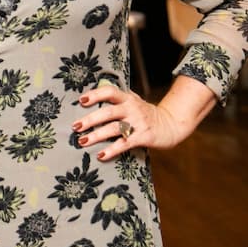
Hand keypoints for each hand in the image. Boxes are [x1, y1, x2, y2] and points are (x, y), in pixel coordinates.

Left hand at [73, 81, 202, 161]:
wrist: (171, 125)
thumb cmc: (145, 113)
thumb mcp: (133, 100)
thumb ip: (117, 97)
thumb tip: (94, 91)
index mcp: (127, 98)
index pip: (110, 92)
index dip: (95, 94)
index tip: (81, 100)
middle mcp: (132, 109)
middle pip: (108, 112)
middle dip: (90, 119)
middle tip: (75, 126)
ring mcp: (138, 123)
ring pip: (114, 128)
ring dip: (96, 135)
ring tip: (82, 141)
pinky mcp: (144, 137)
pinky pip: (125, 144)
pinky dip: (112, 150)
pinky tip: (101, 155)